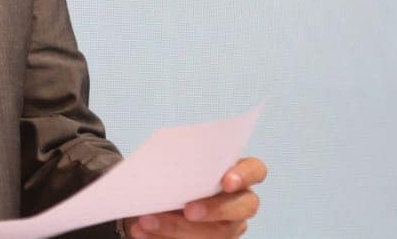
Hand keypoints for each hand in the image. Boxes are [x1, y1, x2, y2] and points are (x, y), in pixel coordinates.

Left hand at [123, 156, 266, 237]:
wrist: (154, 195)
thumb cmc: (171, 175)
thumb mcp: (175, 164)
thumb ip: (180, 164)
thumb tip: (162, 168)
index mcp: (235, 173)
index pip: (256, 170)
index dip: (245, 175)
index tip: (226, 181)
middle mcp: (239, 202)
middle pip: (243, 207)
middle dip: (215, 209)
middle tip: (188, 210)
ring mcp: (229, 227)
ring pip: (218, 234)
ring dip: (178, 228)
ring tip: (146, 221)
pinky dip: (163, 238)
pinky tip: (141, 231)